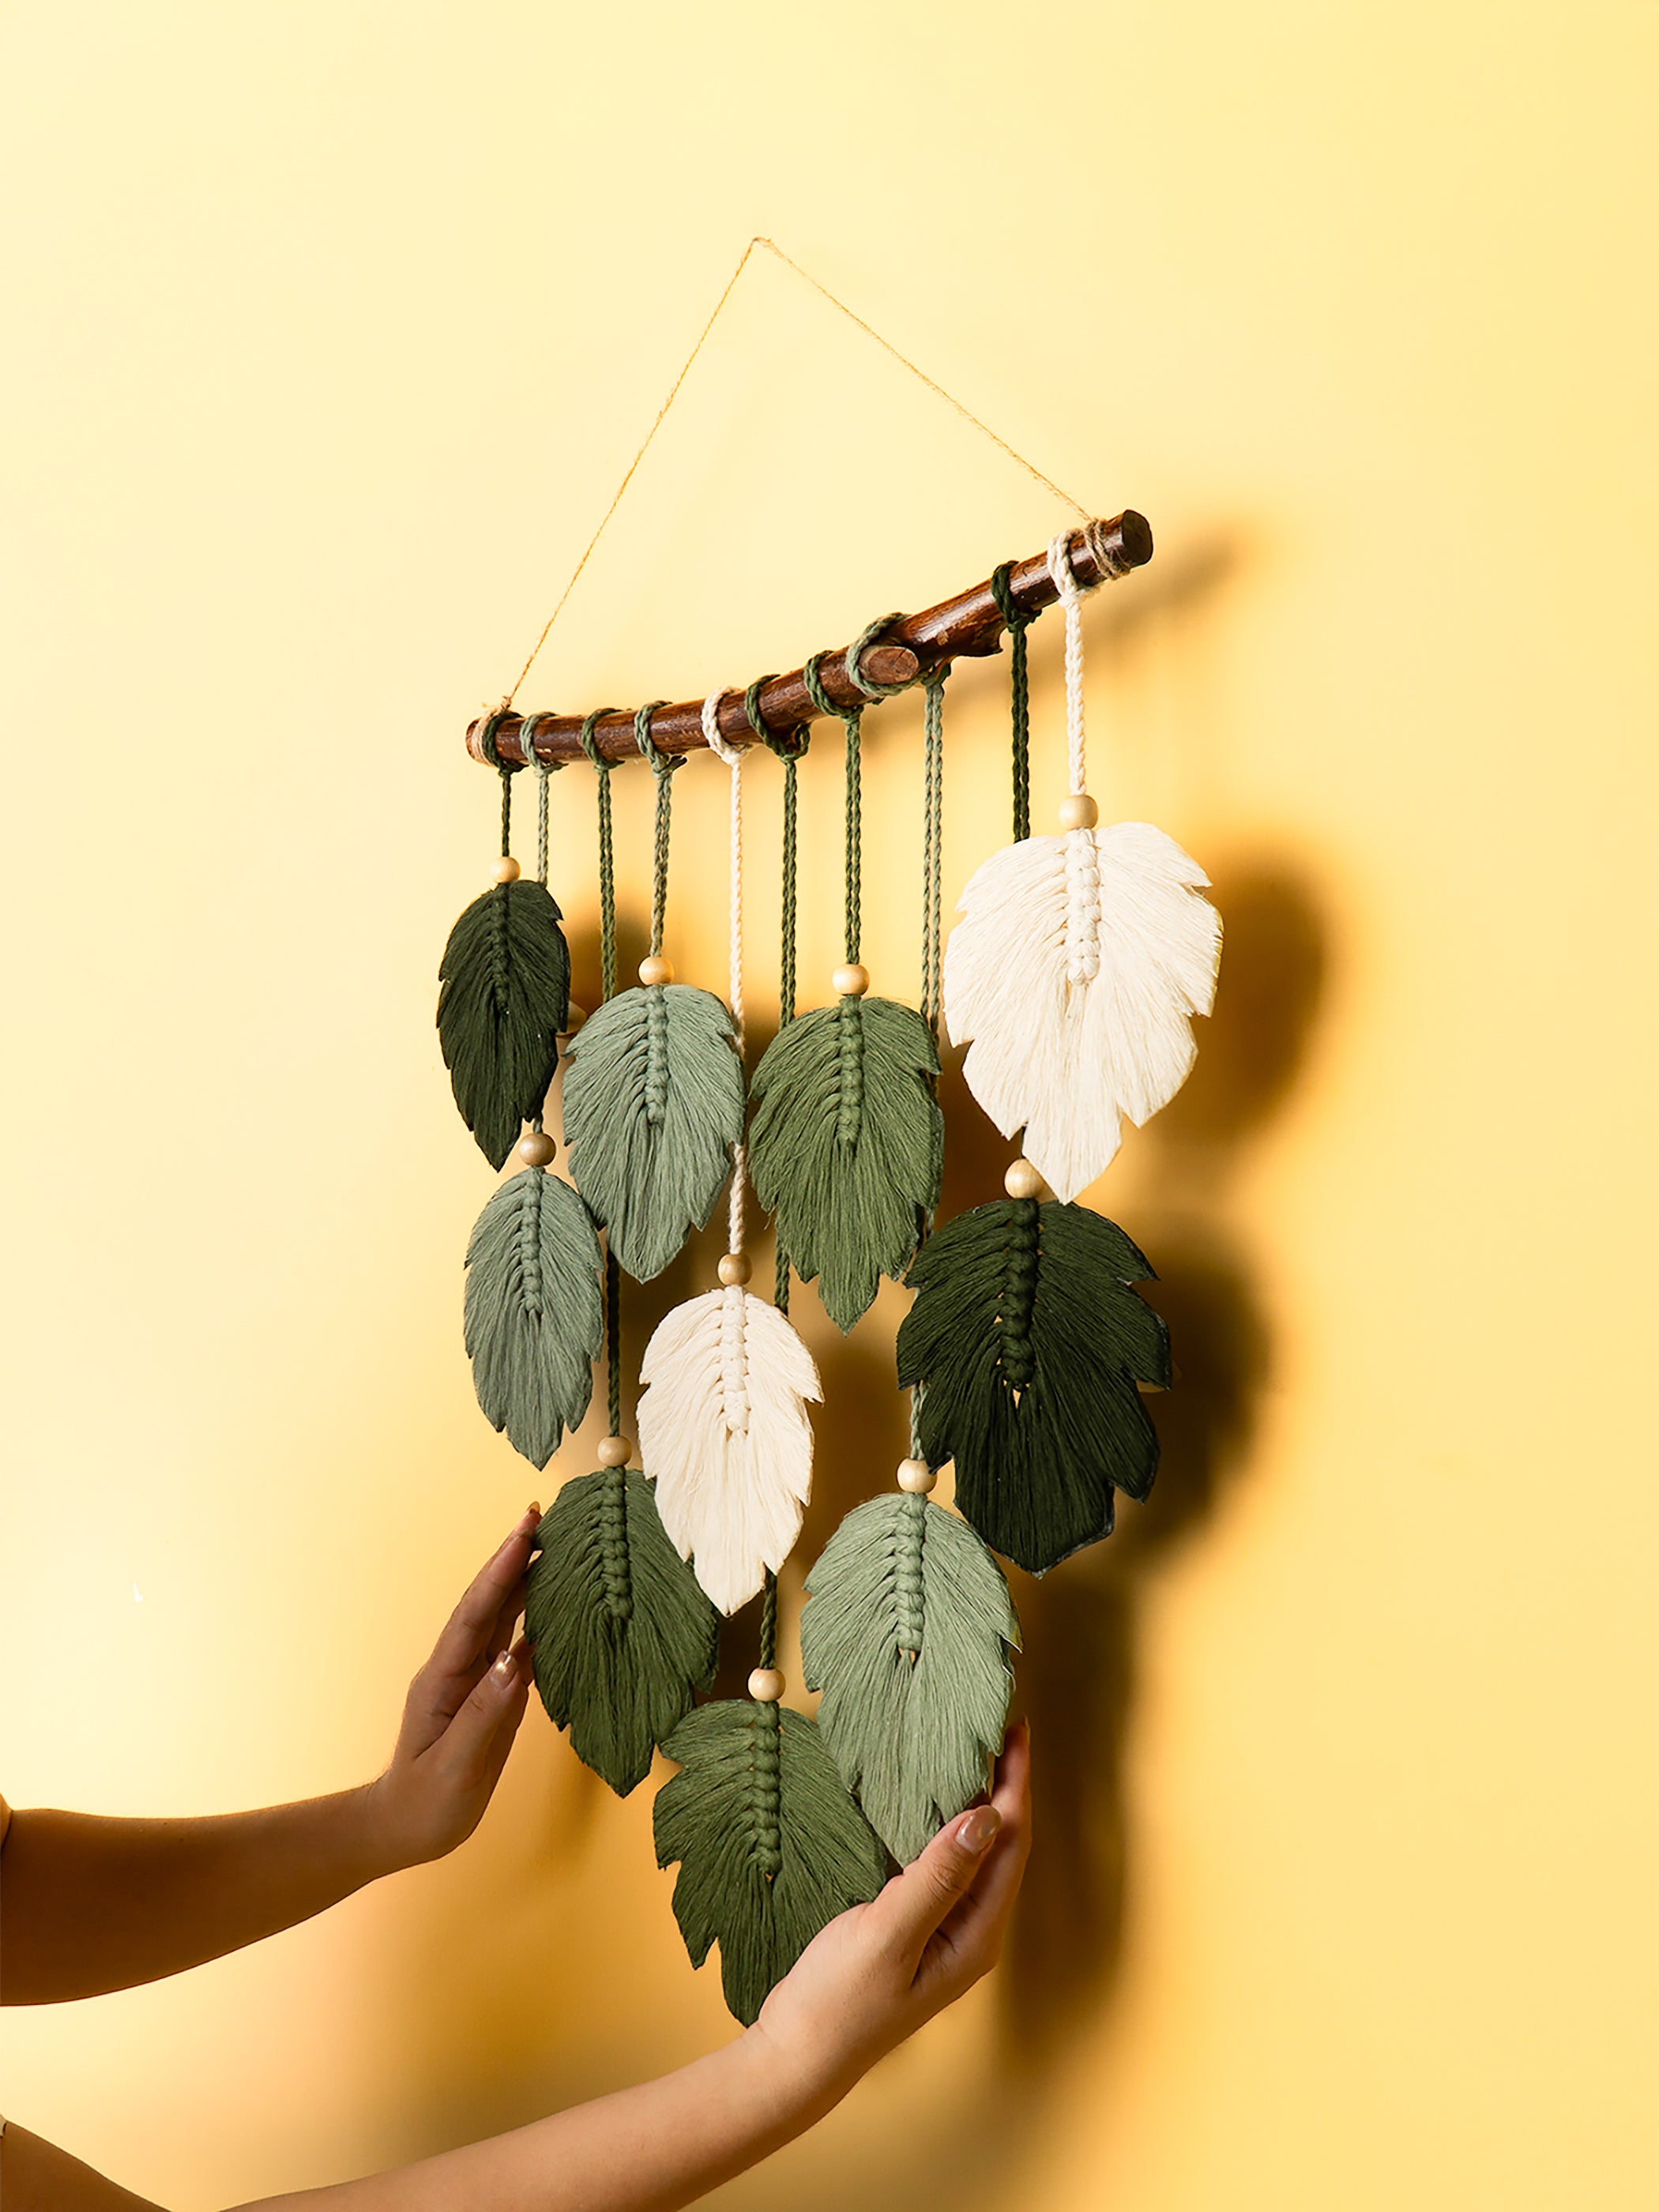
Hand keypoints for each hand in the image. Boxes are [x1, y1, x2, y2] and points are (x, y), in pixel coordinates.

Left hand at [360, 1504, 539, 1871]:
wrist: (407, 1829)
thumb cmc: (426, 1802)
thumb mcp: (455, 1763)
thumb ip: (485, 1711)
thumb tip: (517, 1660)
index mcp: (443, 1678)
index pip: (475, 1613)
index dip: (500, 1571)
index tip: (524, 1532)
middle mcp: (458, 1668)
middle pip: (489, 1602)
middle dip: (512, 1558)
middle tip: (539, 1515)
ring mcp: (474, 1678)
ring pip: (503, 1618)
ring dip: (525, 1580)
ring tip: (552, 1545)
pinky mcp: (491, 1694)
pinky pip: (518, 1647)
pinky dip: (537, 1620)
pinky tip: (558, 1604)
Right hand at [751, 1721, 1031, 2109]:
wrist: (794, 2056)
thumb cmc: (839, 2003)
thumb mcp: (888, 1933)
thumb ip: (937, 1875)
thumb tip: (985, 1816)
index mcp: (975, 1936)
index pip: (1011, 1843)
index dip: (1017, 1784)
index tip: (1015, 1728)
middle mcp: (968, 1932)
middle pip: (999, 1845)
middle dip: (1003, 1785)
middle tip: (993, 1726)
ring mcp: (940, 1932)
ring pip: (970, 1852)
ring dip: (973, 1801)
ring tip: (966, 1749)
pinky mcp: (912, 1927)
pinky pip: (939, 1863)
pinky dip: (939, 1824)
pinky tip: (924, 1800)